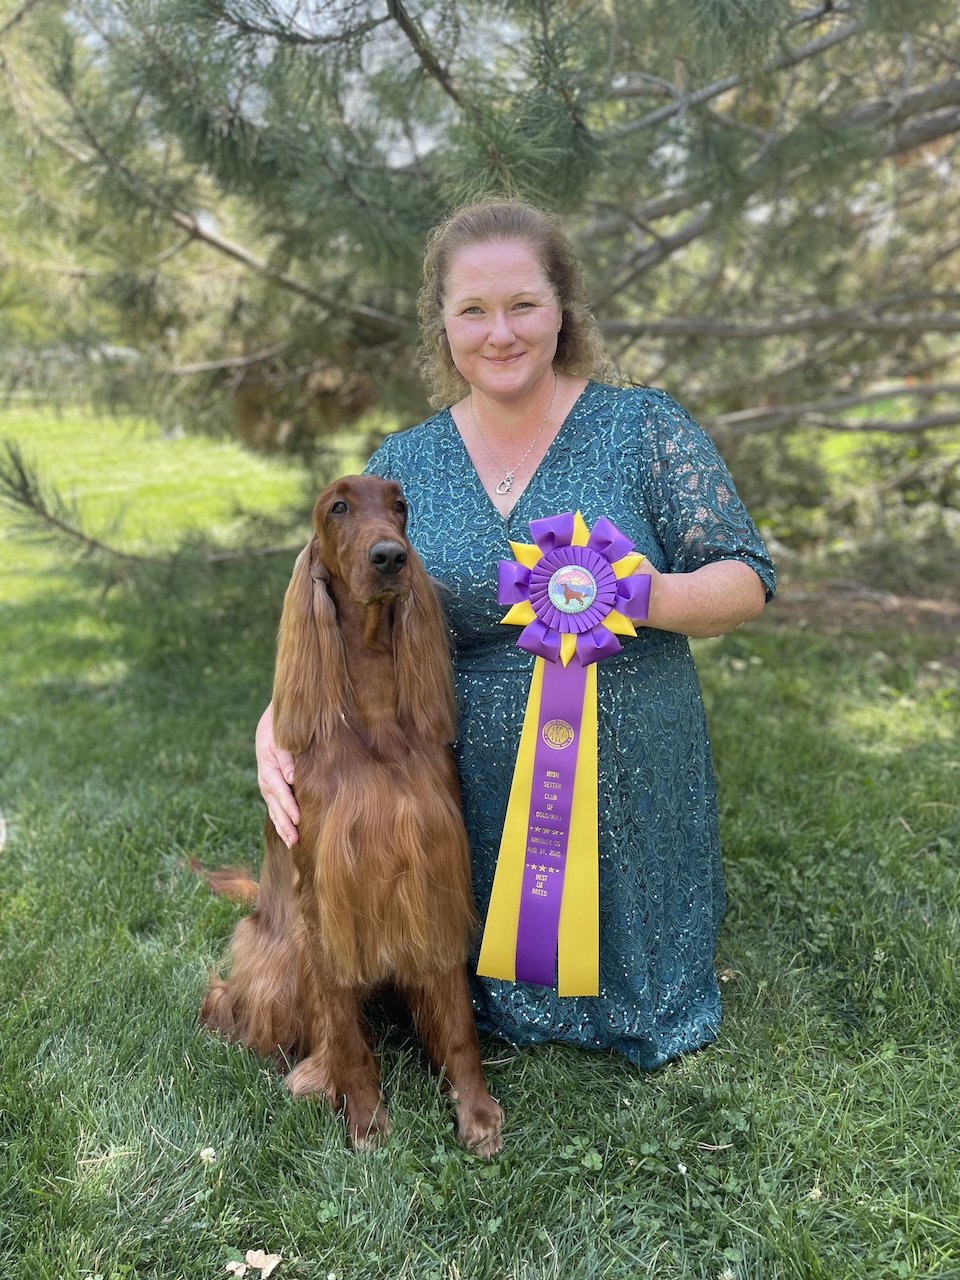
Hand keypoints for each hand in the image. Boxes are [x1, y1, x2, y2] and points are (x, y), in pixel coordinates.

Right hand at [256, 702, 299, 846]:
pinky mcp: (273, 787)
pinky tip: (289, 834)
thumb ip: (288, 757)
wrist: (272, 723)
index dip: (289, 805)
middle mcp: (266, 779)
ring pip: (274, 809)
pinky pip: (276, 807)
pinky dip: (281, 821)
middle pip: (275, 805)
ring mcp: (268, 785)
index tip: (298, 819)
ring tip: (292, 843)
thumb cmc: (280, 729)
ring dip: (282, 827)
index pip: (279, 790)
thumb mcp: (282, 738)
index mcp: (268, 767)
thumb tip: (291, 777)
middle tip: (294, 840)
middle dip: (285, 824)